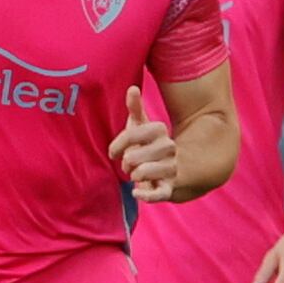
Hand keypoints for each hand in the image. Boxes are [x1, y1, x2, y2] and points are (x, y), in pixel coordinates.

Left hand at [110, 86, 181, 200]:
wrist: (166, 168)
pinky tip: (136, 192)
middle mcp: (169, 148)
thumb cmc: (145, 144)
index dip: (118, 143)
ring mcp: (171, 168)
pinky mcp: (169, 189)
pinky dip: (146, 195)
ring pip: (144, 173)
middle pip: (135, 156)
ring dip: (134, 175)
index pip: (132, 134)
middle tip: (128, 164)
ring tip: (135, 175)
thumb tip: (132, 88)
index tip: (112, 152)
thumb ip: (135, 108)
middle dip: (126, 162)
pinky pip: (158, 195)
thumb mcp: (139, 126)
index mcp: (159, 130)